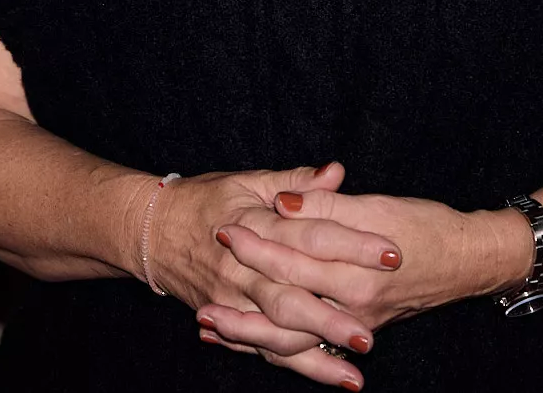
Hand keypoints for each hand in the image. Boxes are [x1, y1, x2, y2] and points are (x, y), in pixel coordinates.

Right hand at [145, 163, 404, 388]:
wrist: (150, 231)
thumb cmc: (205, 200)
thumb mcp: (248, 181)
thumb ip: (296, 182)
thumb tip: (337, 171)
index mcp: (253, 224)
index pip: (310, 236)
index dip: (352, 245)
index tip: (392, 253)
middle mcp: (241, 268)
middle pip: (291, 296)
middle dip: (331, 319)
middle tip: (370, 334)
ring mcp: (231, 299)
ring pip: (276, 332)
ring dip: (317, 352)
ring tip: (356, 368)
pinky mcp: (228, 319)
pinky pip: (263, 348)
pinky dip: (297, 366)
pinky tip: (333, 377)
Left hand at [197, 187, 530, 344]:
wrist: (468, 261)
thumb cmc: (425, 226)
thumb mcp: (378, 207)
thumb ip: (326, 206)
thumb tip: (283, 203)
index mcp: (357, 269)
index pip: (296, 257)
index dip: (258, 243)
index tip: (224, 228)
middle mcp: (355, 304)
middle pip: (286, 302)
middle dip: (242, 298)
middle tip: (201, 296)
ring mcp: (355, 323)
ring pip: (292, 337)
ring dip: (248, 333)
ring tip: (208, 325)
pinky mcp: (357, 330)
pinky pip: (308, 347)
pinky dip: (274, 347)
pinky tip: (244, 343)